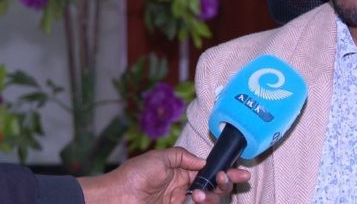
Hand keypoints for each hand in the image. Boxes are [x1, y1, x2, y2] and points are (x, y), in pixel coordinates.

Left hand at [78, 147, 249, 203]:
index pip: (208, 172)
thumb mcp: (160, 157)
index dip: (224, 172)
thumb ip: (183, 157)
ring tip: (200, 194)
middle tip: (227, 179)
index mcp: (181, 173)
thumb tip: (204, 161)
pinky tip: (199, 198)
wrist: (116, 196)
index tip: (240, 172)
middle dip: (225, 183)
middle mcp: (184, 189)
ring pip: (209, 201)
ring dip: (212, 196)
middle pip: (214, 188)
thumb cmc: (134, 174)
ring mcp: (181, 203)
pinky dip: (205, 203)